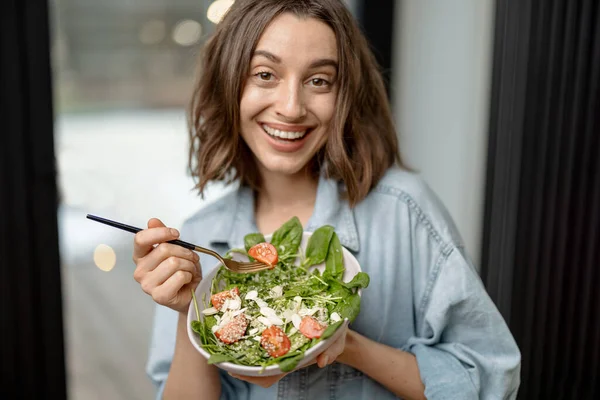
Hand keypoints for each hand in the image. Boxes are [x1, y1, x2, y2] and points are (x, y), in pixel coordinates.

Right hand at [132, 218, 201, 312]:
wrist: (192, 292)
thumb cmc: (182, 270)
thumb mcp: (176, 248)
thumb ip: (163, 235)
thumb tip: (152, 221)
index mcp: (140, 257)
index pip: (140, 238)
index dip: (161, 233)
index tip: (176, 234)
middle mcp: (139, 271)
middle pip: (163, 249)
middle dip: (184, 252)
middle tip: (191, 258)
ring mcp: (147, 285)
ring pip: (174, 263)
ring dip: (189, 265)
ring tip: (189, 270)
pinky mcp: (159, 296)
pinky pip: (180, 276)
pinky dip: (189, 276)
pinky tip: (187, 281)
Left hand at [229, 326, 348, 387]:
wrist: (335, 326)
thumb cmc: (334, 335)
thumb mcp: (337, 341)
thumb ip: (331, 351)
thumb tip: (322, 361)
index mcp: (293, 360)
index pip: (269, 374)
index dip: (253, 376)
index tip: (237, 372)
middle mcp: (282, 354)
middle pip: (256, 366)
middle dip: (239, 365)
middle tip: (221, 359)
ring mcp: (279, 344)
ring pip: (255, 352)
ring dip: (240, 349)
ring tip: (222, 342)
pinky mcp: (278, 333)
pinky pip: (260, 337)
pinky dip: (248, 333)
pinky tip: (237, 323)